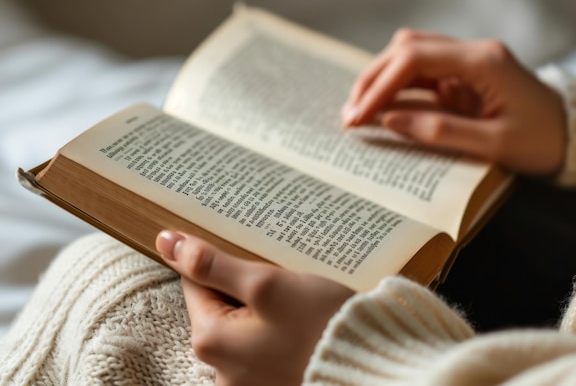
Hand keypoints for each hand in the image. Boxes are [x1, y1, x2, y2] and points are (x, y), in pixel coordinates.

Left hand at [155, 230, 353, 385]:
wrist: (370, 367)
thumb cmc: (320, 324)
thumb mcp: (265, 283)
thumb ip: (213, 264)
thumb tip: (167, 242)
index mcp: (210, 341)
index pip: (196, 284)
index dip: (223, 264)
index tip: (252, 259)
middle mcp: (220, 371)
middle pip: (220, 307)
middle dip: (246, 289)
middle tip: (282, 282)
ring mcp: (247, 383)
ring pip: (243, 326)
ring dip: (264, 310)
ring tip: (296, 304)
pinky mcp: (270, 384)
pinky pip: (262, 346)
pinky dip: (277, 331)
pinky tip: (301, 325)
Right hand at [342, 30, 566, 174]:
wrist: (572, 136)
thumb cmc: (542, 140)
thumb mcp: (494, 144)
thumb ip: (440, 131)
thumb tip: (389, 122)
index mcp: (483, 61)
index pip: (415, 59)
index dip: (380, 85)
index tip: (358, 116)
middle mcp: (470, 53)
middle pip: (405, 49)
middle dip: (372, 80)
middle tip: (349, 116)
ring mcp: (464, 64)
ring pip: (408, 58)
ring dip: (379, 82)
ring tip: (357, 114)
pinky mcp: (460, 79)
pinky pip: (419, 76)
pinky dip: (395, 91)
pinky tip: (379, 112)